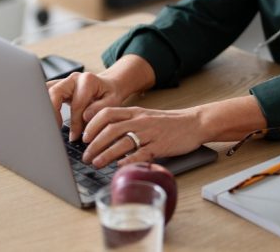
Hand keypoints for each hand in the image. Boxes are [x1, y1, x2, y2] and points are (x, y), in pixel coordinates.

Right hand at [47, 71, 126, 141]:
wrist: (108, 85)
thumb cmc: (110, 94)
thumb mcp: (113, 100)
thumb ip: (100, 108)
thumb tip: (85, 116)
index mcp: (87, 80)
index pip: (76, 104)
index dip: (75, 122)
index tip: (75, 136)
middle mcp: (73, 78)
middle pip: (55, 93)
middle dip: (53, 113)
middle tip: (54, 130)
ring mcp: (63, 81)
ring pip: (45, 91)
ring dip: (44, 108)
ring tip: (46, 126)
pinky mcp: (57, 87)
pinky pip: (44, 93)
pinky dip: (42, 105)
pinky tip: (44, 119)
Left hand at [81, 106, 208, 168]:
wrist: (195, 123)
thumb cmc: (169, 123)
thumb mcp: (146, 117)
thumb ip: (127, 122)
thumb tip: (103, 135)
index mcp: (135, 112)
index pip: (108, 113)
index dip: (92, 124)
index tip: (84, 136)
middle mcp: (141, 120)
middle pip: (111, 129)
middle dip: (95, 143)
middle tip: (86, 156)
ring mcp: (150, 133)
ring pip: (123, 142)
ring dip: (106, 154)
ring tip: (96, 163)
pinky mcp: (160, 145)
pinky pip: (142, 153)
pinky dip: (129, 160)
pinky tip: (119, 167)